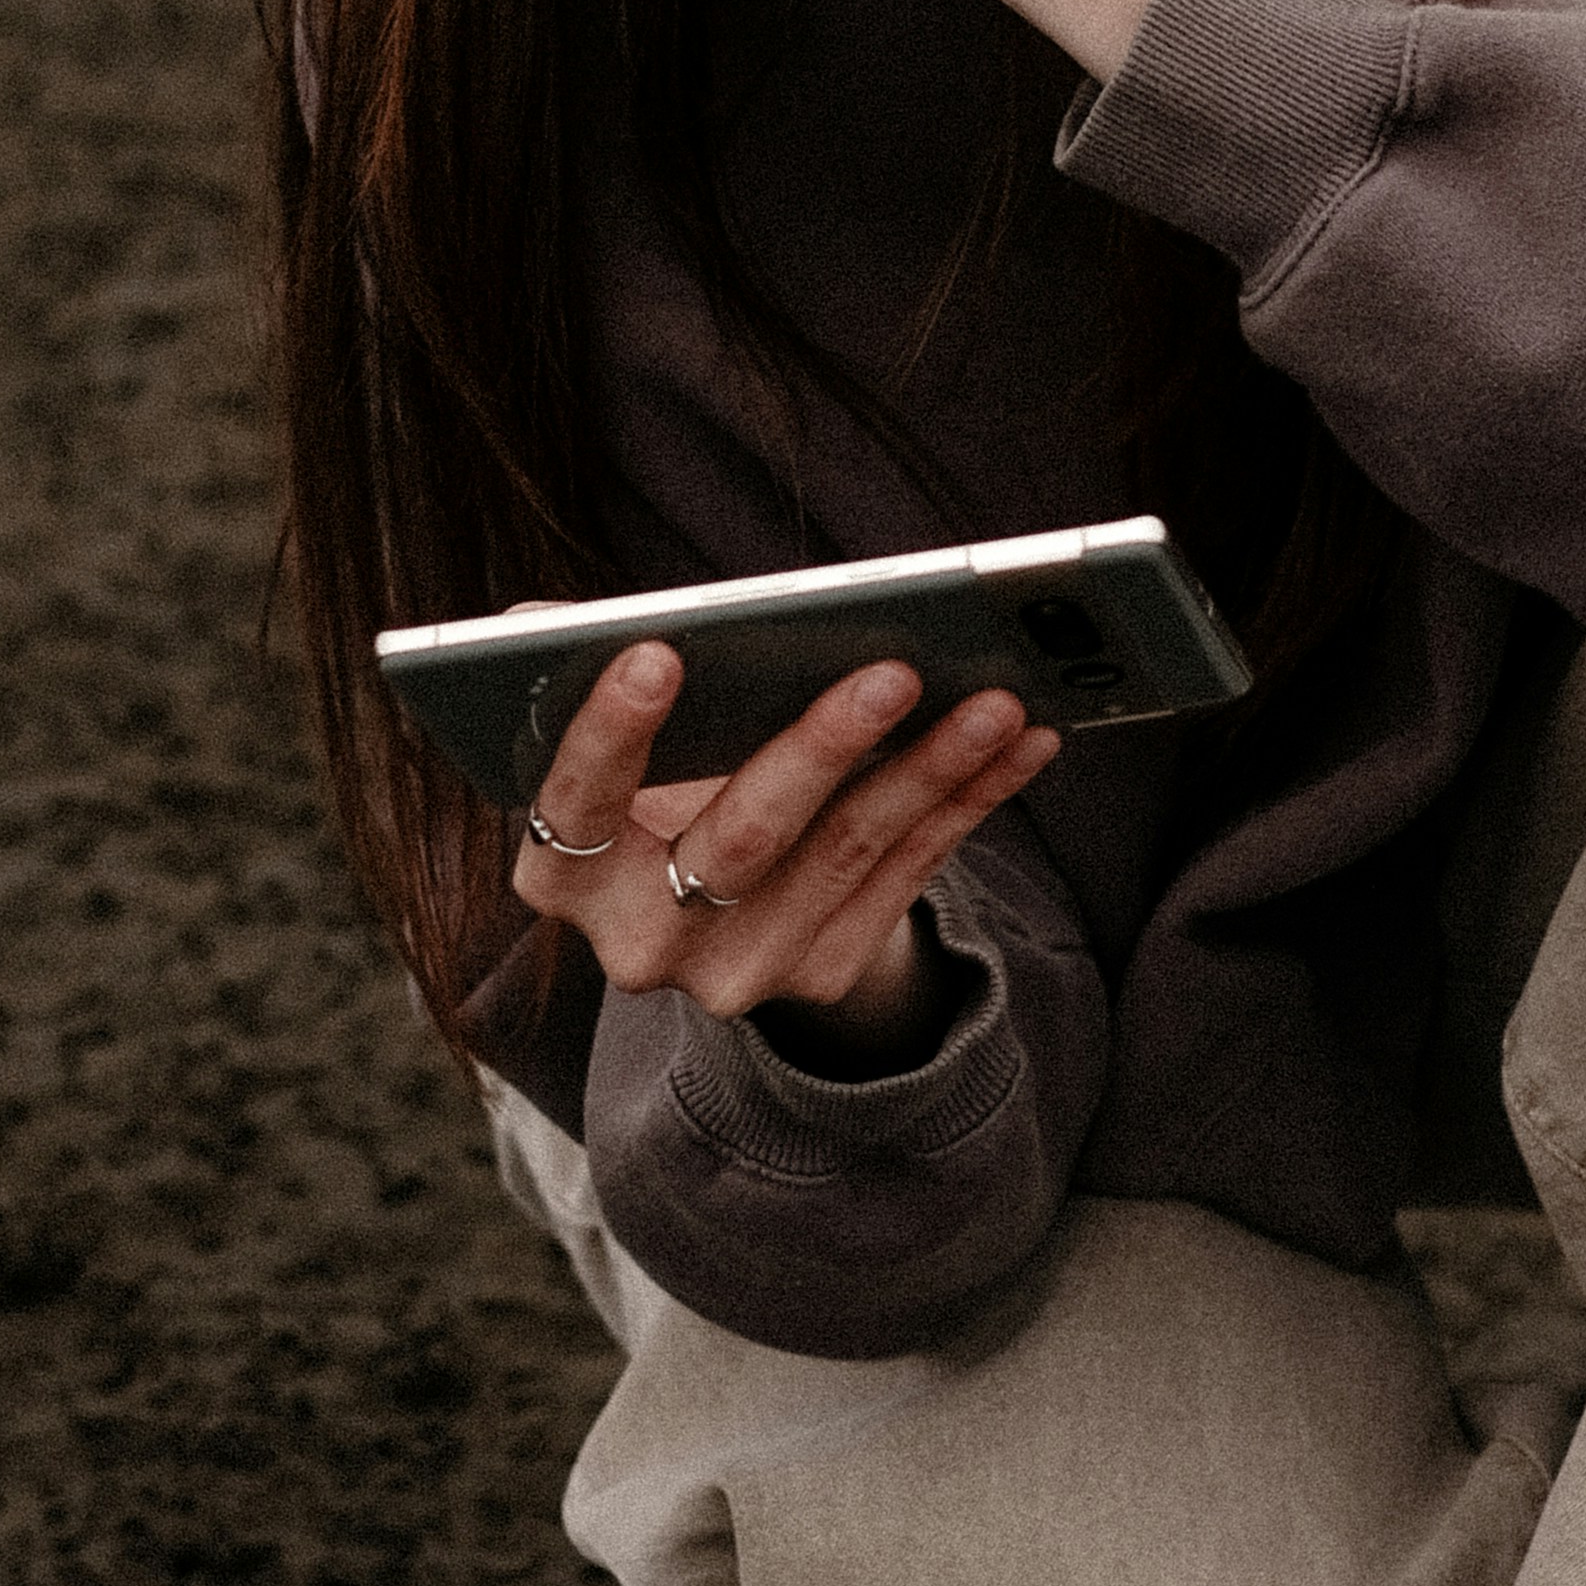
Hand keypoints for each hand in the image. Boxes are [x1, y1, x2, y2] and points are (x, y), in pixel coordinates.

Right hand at [499, 642, 1058, 1064]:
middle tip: (891, 669)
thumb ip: (590, 663)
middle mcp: (640, 942)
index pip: (576, 803)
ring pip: (843, 856)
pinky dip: (969, 802)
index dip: (610, 733)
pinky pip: (906, 877)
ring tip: (996, 699)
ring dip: (930, 771)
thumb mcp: (617, 729)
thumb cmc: (652, 775)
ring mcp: (734, 972)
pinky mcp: (818, 974)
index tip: (658, 650)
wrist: (707, 901)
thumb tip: (575, 611)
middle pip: (735, 842)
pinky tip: (1023, 743)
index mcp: (562, 874)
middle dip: (818, 749)